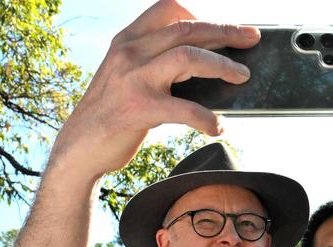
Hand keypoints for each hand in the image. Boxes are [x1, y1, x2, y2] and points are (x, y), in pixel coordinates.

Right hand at [52, 0, 259, 176]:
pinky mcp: (139, 108)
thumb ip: (158, 61)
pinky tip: (217, 126)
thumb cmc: (114, 110)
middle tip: (252, 39)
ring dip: (223, 65)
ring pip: (189, 57)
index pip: (170, 9)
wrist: (81, 146)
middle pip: (188, 29)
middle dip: (226, 32)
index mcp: (129, 39)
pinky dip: (207, 117)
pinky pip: (185, 108)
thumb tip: (207, 61)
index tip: (227, 26)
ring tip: (243, 76)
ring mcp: (133, 78)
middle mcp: (130, 52)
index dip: (203, 14)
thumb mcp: (129, 73)